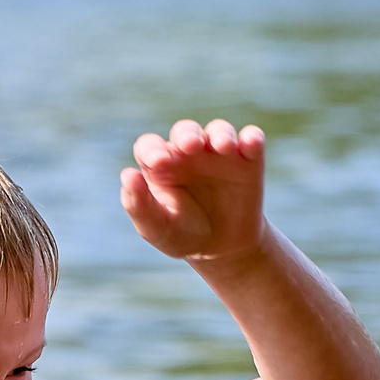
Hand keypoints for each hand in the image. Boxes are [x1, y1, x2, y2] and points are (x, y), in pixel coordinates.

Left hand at [120, 119, 266, 264]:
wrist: (223, 250)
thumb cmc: (183, 235)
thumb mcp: (156, 228)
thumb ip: (138, 205)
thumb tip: (128, 175)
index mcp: (161, 164)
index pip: (150, 146)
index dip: (152, 148)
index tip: (157, 162)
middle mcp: (189, 152)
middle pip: (185, 131)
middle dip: (187, 135)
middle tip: (190, 146)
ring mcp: (219, 153)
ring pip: (219, 130)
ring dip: (221, 133)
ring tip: (223, 146)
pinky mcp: (248, 160)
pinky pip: (251, 141)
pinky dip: (252, 138)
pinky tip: (251, 143)